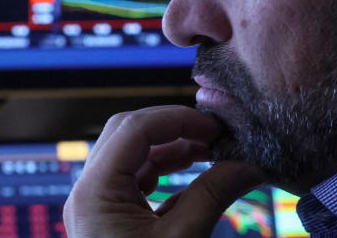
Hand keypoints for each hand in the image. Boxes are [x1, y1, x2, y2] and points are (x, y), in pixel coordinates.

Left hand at [63, 105, 265, 237]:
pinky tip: (194, 171)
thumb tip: (250, 162)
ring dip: (169, 148)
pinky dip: (163, 170)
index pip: (133, 130)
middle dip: (171, 127)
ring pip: (129, 156)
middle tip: (214, 132)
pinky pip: (132, 180)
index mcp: (94, 192)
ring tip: (211, 149)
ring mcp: (94, 205)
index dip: (176, 119)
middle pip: (125, 135)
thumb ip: (214, 194)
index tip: (215, 124)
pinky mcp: (107, 218)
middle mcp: (87, 192)